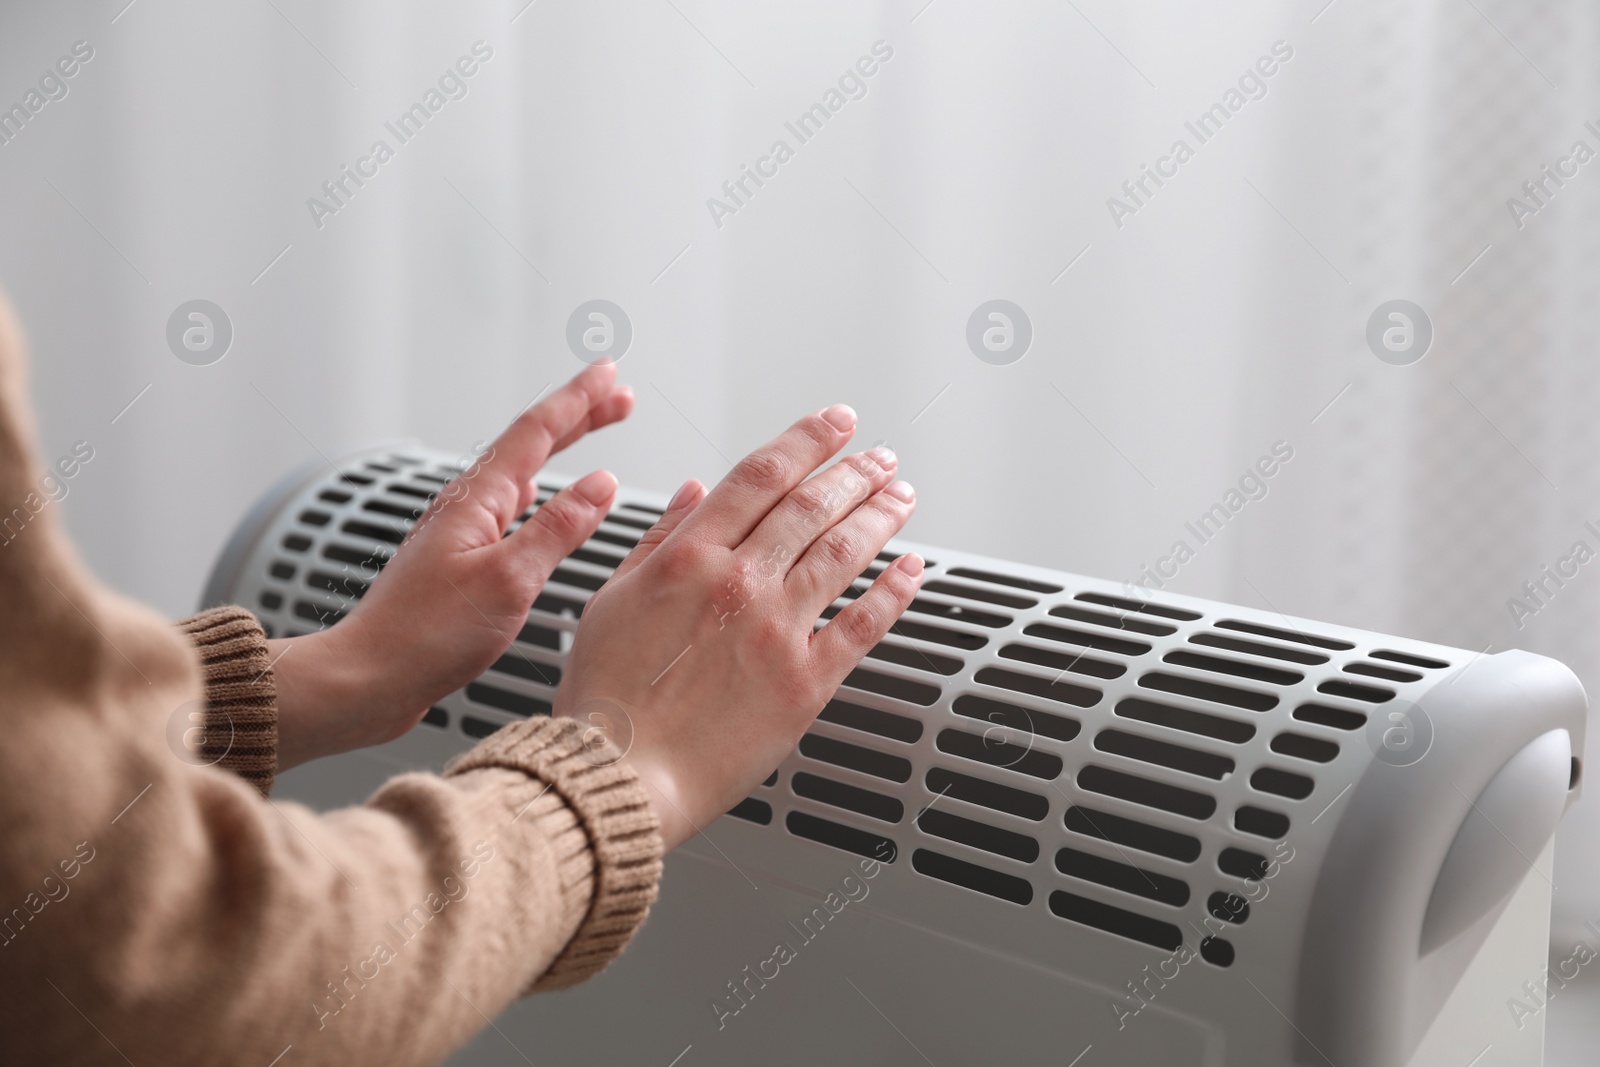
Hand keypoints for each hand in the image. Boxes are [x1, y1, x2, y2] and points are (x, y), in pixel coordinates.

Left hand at [267, 363, 633, 770]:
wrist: (368, 678)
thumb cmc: (425, 636)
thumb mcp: (509, 580)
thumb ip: (558, 528)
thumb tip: (602, 484)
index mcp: (478, 501)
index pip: (538, 431)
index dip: (579, 399)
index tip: (610, 373)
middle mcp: (467, 508)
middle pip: (531, 444)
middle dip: (578, 415)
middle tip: (619, 395)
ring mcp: (462, 534)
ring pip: (523, 474)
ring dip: (561, 450)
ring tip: (593, 432)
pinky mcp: (460, 563)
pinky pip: (511, 510)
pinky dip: (541, 494)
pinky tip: (542, 498)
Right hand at [553, 405, 922, 849]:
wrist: (620, 775)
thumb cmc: (607, 699)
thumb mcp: (610, 600)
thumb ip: (657, 539)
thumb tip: (693, 493)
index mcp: (689, 557)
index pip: (762, 475)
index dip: (808, 440)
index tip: (835, 422)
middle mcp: (740, 584)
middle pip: (813, 506)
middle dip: (855, 472)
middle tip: (879, 456)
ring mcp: (778, 631)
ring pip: (845, 552)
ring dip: (881, 515)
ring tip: (901, 494)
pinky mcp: (806, 682)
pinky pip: (864, 624)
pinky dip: (894, 590)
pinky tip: (911, 568)